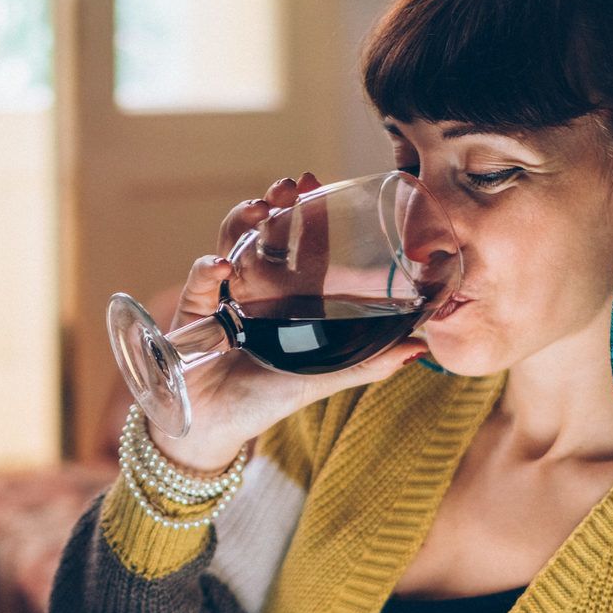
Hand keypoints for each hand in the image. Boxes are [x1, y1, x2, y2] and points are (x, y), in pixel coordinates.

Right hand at [152, 171, 427, 471]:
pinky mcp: (192, 315)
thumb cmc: (265, 398)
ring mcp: (220, 297)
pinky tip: (219, 265)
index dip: (304, 214)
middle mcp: (251, 289)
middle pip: (259, 234)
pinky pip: (198, 286)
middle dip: (271, 205)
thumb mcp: (321, 377)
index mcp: (282, 296)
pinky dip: (207, 272)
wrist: (215, 428)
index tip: (314, 184)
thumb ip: (367, 363)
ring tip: (256, 211)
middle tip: (286, 188)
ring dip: (239, 224)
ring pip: (227, 246)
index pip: (294, 243)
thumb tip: (421, 347)